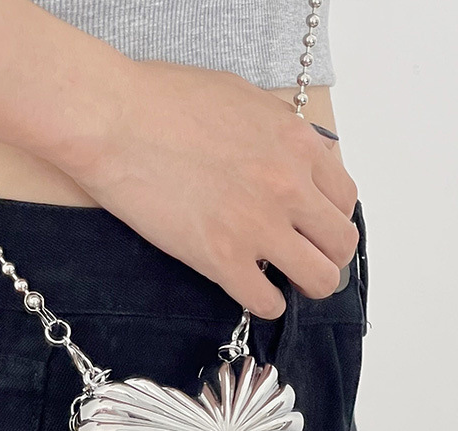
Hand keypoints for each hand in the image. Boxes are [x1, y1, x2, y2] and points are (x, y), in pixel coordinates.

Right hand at [63, 59, 358, 318]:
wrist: (113, 118)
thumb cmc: (163, 99)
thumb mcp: (243, 99)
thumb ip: (279, 135)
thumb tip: (292, 159)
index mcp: (297, 145)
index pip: (344, 200)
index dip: (329, 219)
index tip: (312, 227)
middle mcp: (289, 188)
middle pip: (341, 245)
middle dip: (326, 256)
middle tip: (303, 259)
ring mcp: (259, 227)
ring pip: (318, 281)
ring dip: (304, 285)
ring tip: (283, 282)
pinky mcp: (222, 259)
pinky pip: (267, 302)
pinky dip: (265, 304)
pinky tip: (251, 291)